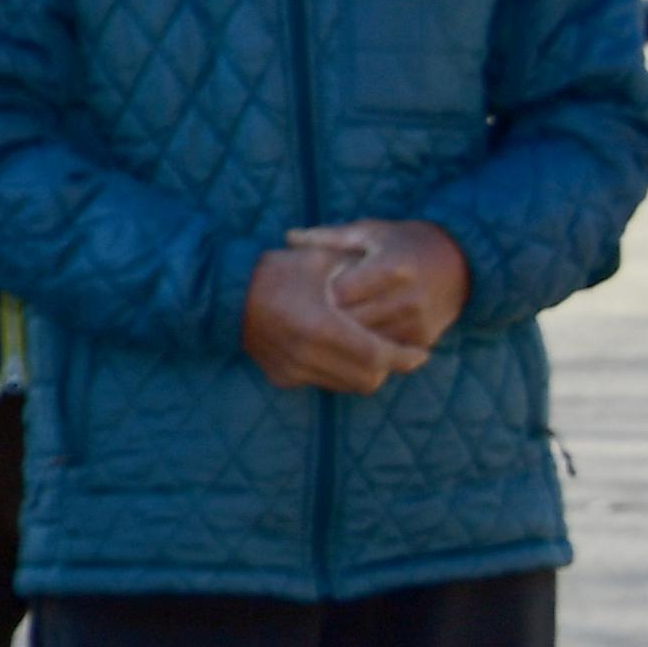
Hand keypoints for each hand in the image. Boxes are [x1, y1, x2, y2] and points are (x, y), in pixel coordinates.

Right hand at [241, 245, 423, 395]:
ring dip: (364, 371)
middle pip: (368, 378)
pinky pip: (323, 382)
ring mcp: (292, 370)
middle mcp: (306, 355)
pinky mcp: (282, 377)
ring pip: (348, 385)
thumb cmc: (278, 271)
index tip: (420, 354)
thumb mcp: (322, 261)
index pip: (377, 355)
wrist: (226, 294)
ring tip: (368, 349)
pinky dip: (338, 372)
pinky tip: (336, 351)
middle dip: (387, 367)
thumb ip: (361, 272)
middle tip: (394, 350)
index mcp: (320, 326)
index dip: (404, 358)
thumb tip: (407, 277)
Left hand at [295, 219, 469, 355]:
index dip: (320, 294)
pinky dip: (362, 349)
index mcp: (393, 267)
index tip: (308, 292)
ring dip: (341, 339)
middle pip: (351, 321)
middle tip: (303, 317)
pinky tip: (345, 342)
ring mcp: (417, 323)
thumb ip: (329, 237)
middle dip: (325, 320)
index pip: (341, 293)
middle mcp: (409, 298)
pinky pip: (383, 353)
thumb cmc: (402, 242)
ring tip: (318, 331)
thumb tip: (288, 237)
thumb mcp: (370, 231)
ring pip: (365, 343)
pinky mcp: (422, 340)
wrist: (459, 263)